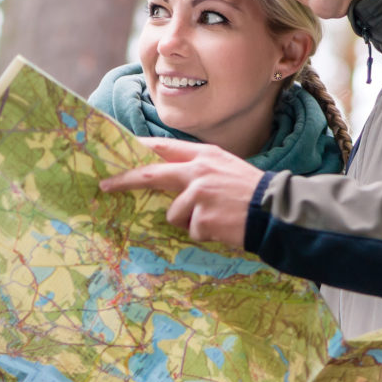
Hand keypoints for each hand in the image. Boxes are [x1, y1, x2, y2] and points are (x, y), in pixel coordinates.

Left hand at [98, 138, 263, 247]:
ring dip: (189, 222)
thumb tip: (167, 180)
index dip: (139, 149)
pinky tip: (222, 227)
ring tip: (215, 218)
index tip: (118, 152)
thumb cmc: (251, 192)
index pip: (163, 147)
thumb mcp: (225, 168)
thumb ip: (197, 170)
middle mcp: (198, 171)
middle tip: (104, 185)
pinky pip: (192, 231)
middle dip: (124, 180)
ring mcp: (199, 194)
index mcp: (204, 155)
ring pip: (174, 214)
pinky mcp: (202, 218)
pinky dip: (204, 234)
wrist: (276, 211)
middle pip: (151, 174)